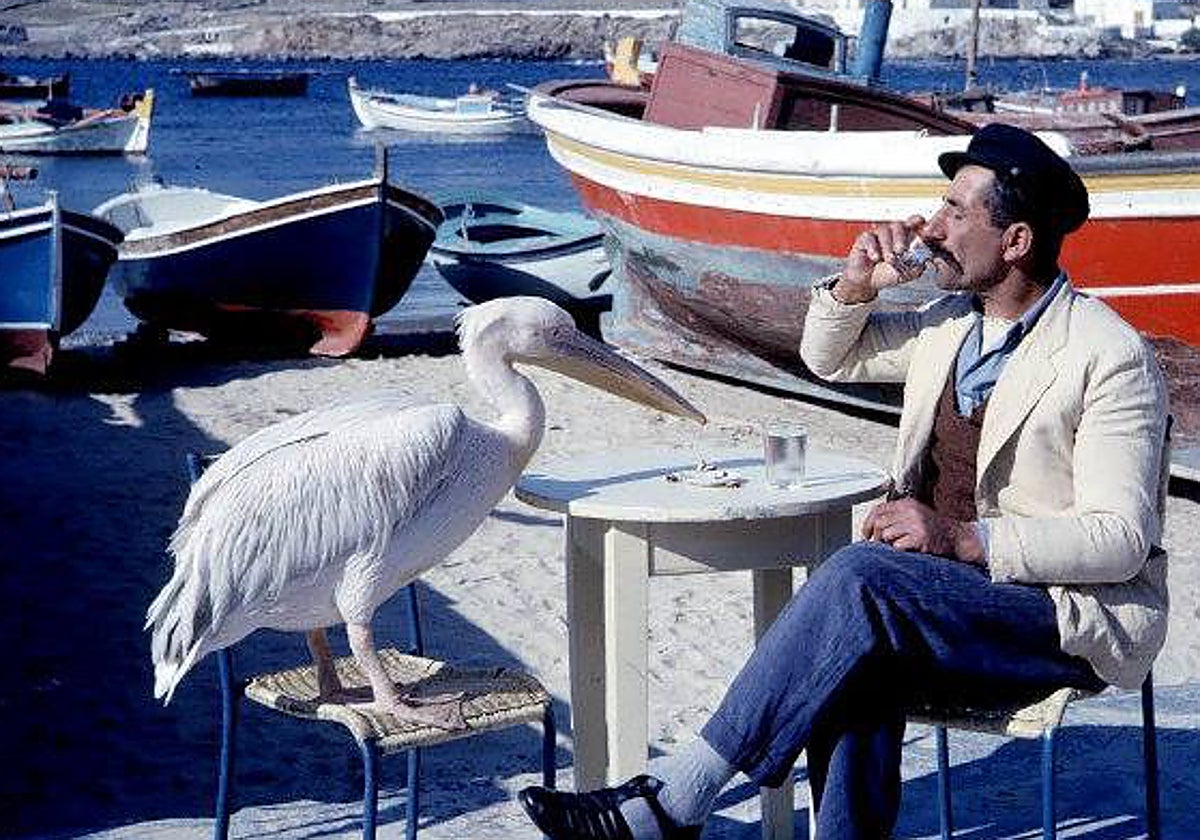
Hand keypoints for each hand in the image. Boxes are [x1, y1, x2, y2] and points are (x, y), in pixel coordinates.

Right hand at [834, 215, 926, 303]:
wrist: (867, 282)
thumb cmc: (886, 274)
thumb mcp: (905, 274)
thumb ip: (916, 267)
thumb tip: (924, 261)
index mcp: (904, 238)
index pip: (912, 223)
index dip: (916, 221)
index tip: (920, 223)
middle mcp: (891, 233)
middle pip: (898, 225)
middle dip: (900, 238)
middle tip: (901, 251)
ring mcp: (877, 235)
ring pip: (884, 231)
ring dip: (888, 246)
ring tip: (889, 259)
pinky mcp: (864, 239)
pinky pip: (869, 238)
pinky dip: (873, 248)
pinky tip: (875, 258)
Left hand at [861, 497, 984, 564]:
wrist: (957, 538)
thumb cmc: (933, 530)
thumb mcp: (914, 516)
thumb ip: (896, 517)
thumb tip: (871, 527)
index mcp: (907, 504)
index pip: (879, 509)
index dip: (868, 523)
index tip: (866, 534)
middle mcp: (911, 511)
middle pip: (880, 522)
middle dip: (877, 536)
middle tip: (880, 545)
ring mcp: (916, 524)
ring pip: (887, 534)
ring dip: (888, 544)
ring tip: (898, 546)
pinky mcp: (921, 538)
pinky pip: (898, 546)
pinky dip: (899, 550)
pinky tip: (908, 549)